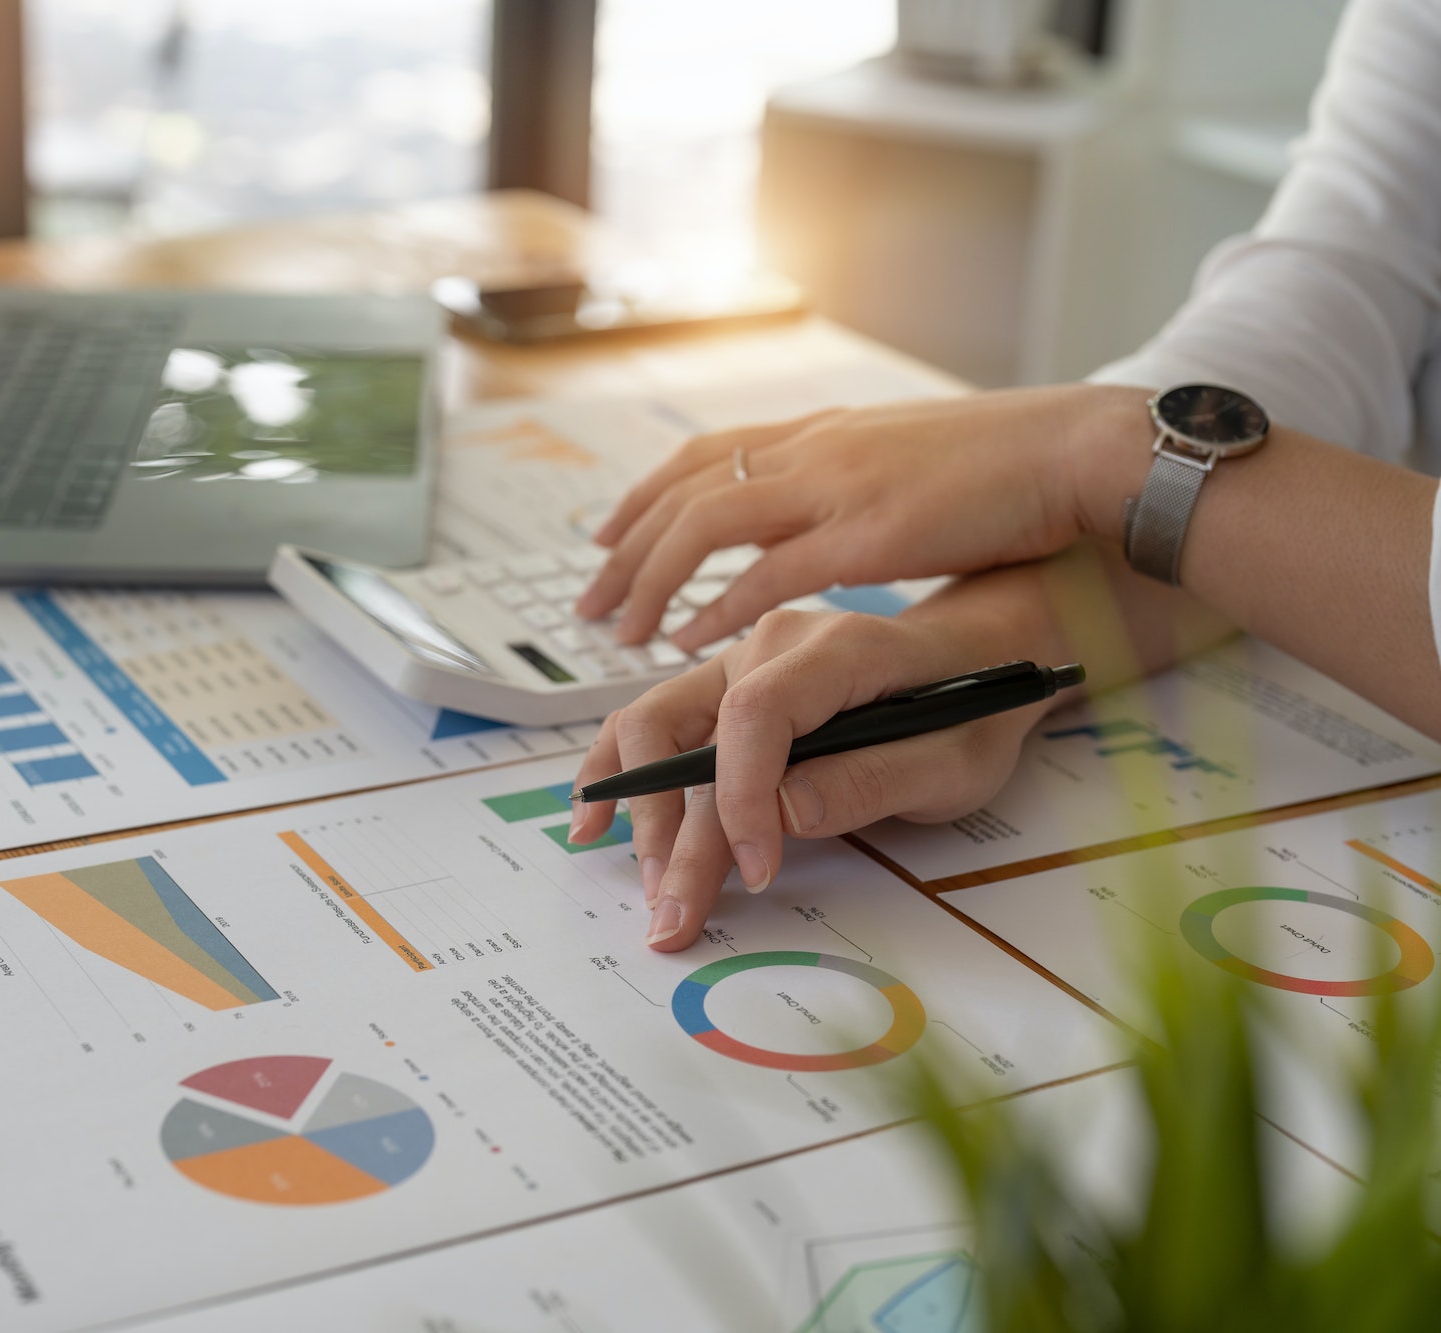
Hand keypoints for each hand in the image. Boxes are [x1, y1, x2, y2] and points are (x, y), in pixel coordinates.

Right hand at [567, 585, 1069, 950]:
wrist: (974, 666)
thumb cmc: (968, 714)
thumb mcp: (952, 761)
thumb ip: (871, 780)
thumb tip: (783, 812)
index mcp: (834, 649)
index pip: (756, 714)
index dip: (742, 798)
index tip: (757, 872)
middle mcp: (768, 645)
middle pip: (684, 727)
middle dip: (674, 832)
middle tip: (674, 914)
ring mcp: (734, 665)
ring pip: (650, 728)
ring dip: (641, 814)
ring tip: (647, 888)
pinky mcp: (719, 694)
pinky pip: (651, 728)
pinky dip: (618, 777)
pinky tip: (593, 823)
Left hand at [574, 384, 1152, 647]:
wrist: (1080, 451)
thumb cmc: (1011, 465)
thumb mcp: (905, 458)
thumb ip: (847, 480)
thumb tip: (807, 512)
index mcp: (824, 430)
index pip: (705, 454)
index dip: (645, 495)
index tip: (605, 533)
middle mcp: (816, 448)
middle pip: (686, 489)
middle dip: (626, 546)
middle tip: (588, 600)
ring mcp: (838, 486)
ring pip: (707, 525)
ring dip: (654, 579)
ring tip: (622, 630)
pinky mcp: (870, 534)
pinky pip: (769, 574)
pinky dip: (719, 608)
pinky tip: (689, 640)